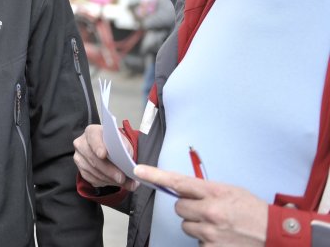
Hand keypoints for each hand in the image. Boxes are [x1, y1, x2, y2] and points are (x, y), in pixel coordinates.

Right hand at [73, 124, 138, 190]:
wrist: (111, 151)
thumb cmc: (116, 145)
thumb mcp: (123, 143)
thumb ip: (126, 150)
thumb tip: (130, 164)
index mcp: (92, 132)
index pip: (92, 136)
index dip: (97, 146)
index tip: (103, 154)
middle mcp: (82, 143)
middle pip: (92, 157)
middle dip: (108, 170)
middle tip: (121, 177)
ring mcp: (79, 157)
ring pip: (92, 171)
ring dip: (109, 178)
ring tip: (123, 181)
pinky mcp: (81, 170)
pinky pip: (92, 179)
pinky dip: (105, 182)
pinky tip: (114, 181)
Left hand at [134, 165, 266, 245]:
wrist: (273, 232)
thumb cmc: (250, 209)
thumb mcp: (228, 190)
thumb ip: (203, 189)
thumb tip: (180, 187)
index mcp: (213, 192)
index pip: (178, 182)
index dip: (156, 175)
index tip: (139, 170)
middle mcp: (209, 212)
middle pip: (178, 207)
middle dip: (188, 207)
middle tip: (205, 209)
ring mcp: (210, 232)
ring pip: (186, 225)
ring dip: (196, 224)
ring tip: (216, 224)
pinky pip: (197, 241)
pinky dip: (205, 238)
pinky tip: (220, 236)